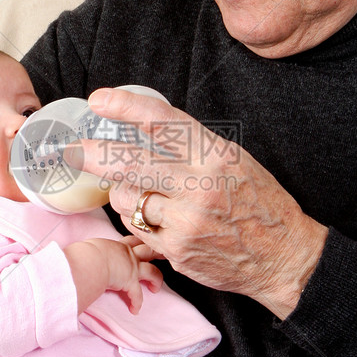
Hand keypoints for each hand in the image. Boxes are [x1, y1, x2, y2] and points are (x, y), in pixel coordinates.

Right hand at [64, 235, 162, 313]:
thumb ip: (92, 251)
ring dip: (156, 279)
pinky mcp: (130, 282)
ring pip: (152, 271)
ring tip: (156, 287)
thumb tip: (80, 253)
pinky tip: (135, 309)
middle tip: (165, 254)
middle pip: (149, 250)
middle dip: (158, 252)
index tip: (146, 242)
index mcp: (118, 246)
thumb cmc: (85, 253)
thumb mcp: (90, 247)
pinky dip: (136, 303)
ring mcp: (132, 268)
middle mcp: (128, 255)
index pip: (133, 240)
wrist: (90, 261)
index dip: (140, 241)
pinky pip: (137, 295)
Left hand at [72, 88, 328, 319]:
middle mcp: (200, 185)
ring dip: (126, 197)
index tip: (99, 100)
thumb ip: (191, 148)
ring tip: (149, 197)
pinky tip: (158, 223)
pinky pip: (137, 231)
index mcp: (216, 155)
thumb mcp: (233, 161)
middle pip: (131, 163)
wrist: (284, 256)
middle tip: (71, 151)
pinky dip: (139, 225)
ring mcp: (187, 221)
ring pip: (129, 200)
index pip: (163, 122)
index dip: (126, 107)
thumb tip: (139, 133)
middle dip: (94, 155)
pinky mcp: (178, 250)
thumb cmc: (258, 202)